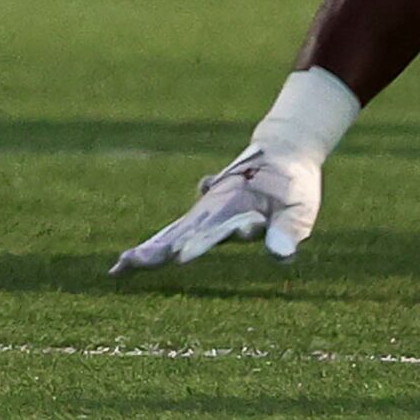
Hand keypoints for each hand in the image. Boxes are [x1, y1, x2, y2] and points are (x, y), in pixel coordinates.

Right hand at [108, 146, 321, 275]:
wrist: (281, 153)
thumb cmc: (293, 183)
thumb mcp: (297, 208)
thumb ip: (287, 230)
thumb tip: (280, 256)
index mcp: (230, 209)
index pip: (206, 232)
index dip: (190, 245)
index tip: (174, 257)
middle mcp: (211, 212)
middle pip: (176, 234)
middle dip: (152, 250)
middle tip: (122, 266)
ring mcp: (208, 213)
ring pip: (175, 233)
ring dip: (153, 248)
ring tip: (126, 264)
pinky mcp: (212, 216)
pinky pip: (184, 231)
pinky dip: (164, 241)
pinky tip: (156, 253)